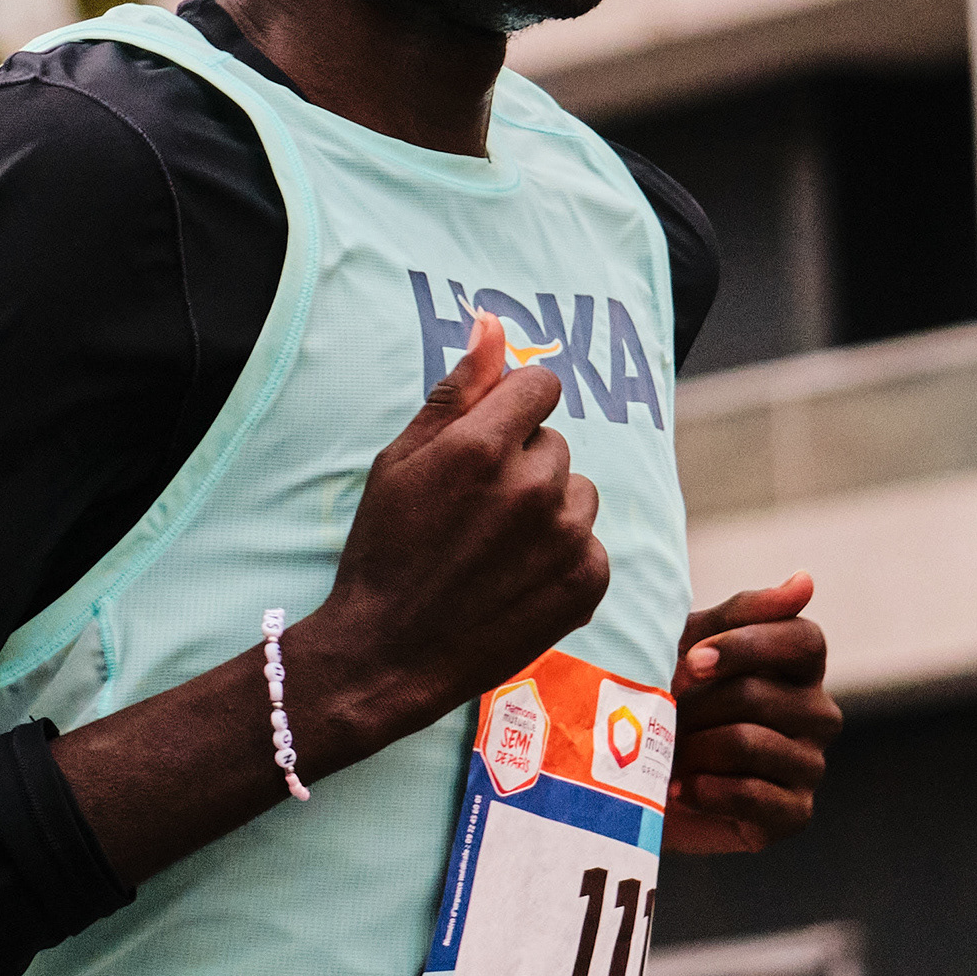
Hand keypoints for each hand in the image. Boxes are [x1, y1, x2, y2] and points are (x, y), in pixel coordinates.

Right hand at [291, 310, 607, 761]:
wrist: (389, 653)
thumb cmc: (385, 550)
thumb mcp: (401, 460)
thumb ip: (457, 390)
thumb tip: (493, 322)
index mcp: (482, 446)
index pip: (541, 386)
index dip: (514, 409)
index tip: (489, 442)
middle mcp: (532, 486)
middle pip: (555, 444)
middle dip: (523, 464)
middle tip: (476, 511)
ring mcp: (564, 538)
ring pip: (578, 492)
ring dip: (549, 510)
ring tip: (497, 547)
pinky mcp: (586, 583)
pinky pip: (591, 544)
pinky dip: (564, 559)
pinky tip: (518, 579)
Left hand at [664, 575, 837, 854]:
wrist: (639, 779)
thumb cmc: (670, 696)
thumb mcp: (694, 643)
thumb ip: (746, 613)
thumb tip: (806, 580)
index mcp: (802, 666)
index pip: (804, 640)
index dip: (745, 648)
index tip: (691, 662)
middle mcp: (817, 713)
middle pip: (761, 694)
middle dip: (697, 705)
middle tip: (663, 716)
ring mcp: (810, 764)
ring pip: (750, 743)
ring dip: (693, 747)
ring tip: (667, 753)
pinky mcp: (794, 813)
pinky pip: (754, 795)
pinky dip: (706, 791)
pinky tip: (681, 788)